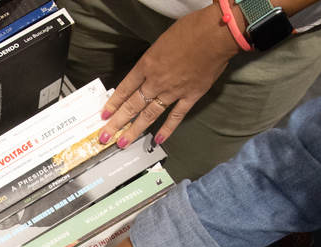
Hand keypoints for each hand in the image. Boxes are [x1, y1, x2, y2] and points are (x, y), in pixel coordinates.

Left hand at [97, 5, 239, 148]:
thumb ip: (153, 59)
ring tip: (122, 142)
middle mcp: (156, 80)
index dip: (113, 103)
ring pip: (149, 114)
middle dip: (116, 122)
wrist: (216, 34)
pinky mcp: (191, 96)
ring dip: (134, 130)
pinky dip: (167, 128)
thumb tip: (148, 70)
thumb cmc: (191, 30)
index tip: (104, 115)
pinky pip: (176, 116)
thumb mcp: (162, 41)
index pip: (124, 88)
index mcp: (147, 64)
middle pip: (132, 105)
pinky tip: (158, 139)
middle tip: (104, 136)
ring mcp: (173, 91)